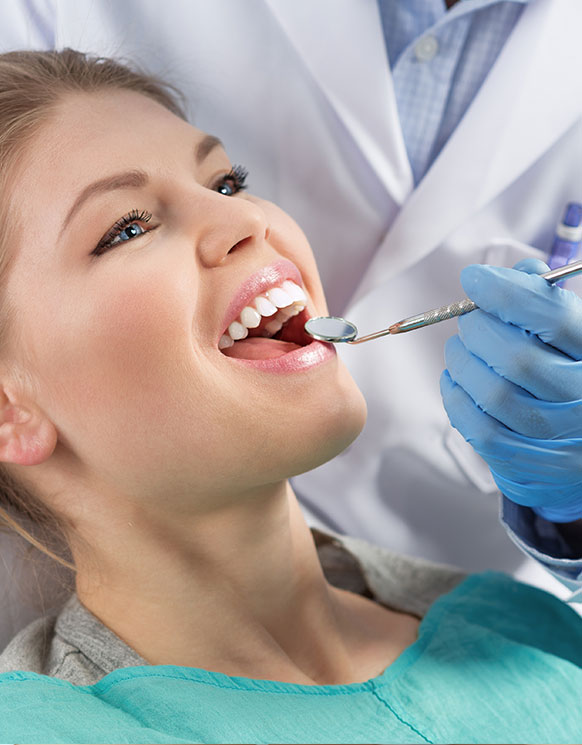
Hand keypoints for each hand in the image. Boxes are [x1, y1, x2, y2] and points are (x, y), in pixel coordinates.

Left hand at [440, 258, 581, 521]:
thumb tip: (520, 273)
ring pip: (495, 395)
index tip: (473, 278)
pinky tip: (454, 382)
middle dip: (478, 331)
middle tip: (468, 321)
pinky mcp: (532, 463)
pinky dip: (456, 400)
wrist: (576, 448)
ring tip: (458, 350)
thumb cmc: (565, 373)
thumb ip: (545, 300)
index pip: (552, 316)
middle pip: (518, 358)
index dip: (506, 292)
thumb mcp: (568, 333)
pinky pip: (481, 429)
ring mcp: (561, 434)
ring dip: (462, 364)